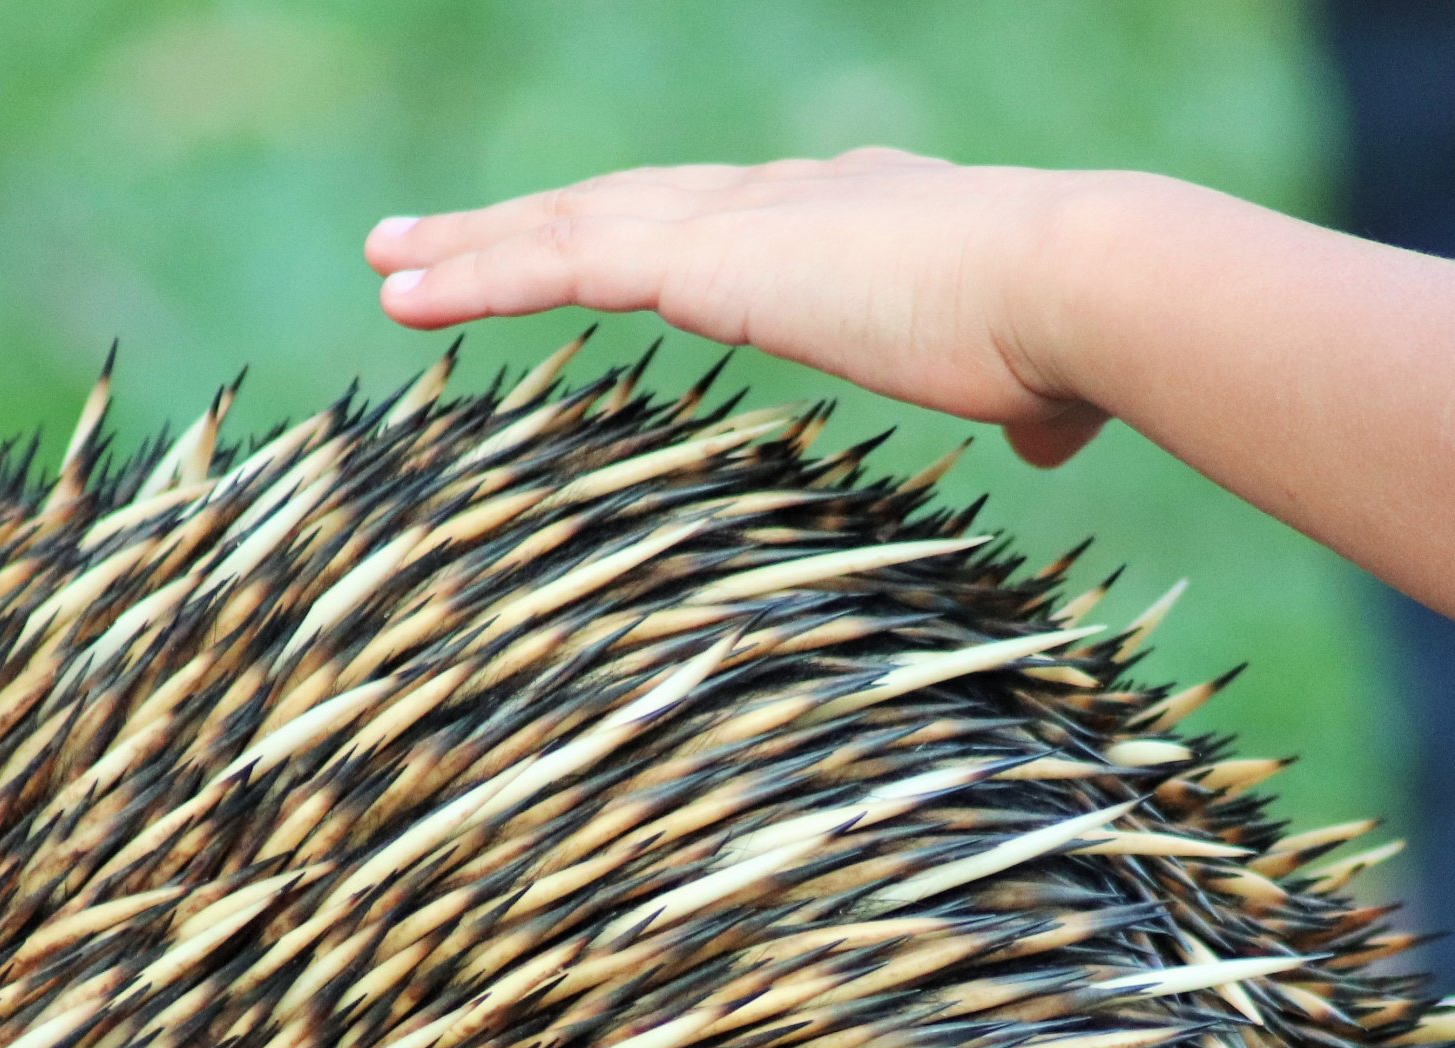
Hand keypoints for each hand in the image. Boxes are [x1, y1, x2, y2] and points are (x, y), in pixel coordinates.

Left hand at [366, 151, 1114, 468]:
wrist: (1065, 284)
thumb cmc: (1063, 337)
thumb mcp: (1038, 380)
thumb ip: (1028, 406)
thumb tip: (1051, 442)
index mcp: (851, 218)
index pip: (726, 220)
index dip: (655, 233)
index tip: (605, 246)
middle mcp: (779, 198)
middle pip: (621, 205)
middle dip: (530, 223)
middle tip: (442, 240)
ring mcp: (731, 221)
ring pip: (567, 227)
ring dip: (471, 246)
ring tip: (388, 262)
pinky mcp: (698, 260)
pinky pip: (556, 265)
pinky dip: (476, 275)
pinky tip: (407, 291)